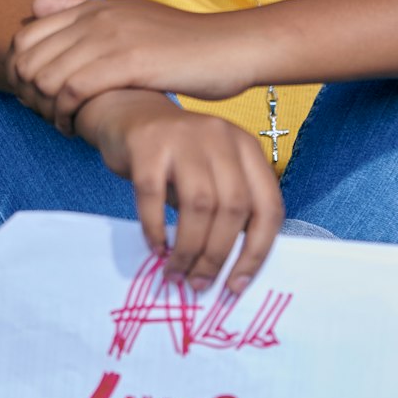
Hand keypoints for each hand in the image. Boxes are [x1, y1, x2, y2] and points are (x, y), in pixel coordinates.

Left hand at [8, 0, 256, 132]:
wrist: (230, 48)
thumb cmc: (182, 42)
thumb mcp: (130, 15)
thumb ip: (81, 10)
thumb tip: (35, 5)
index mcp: (94, 8)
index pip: (25, 36)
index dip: (21, 72)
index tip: (38, 98)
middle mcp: (97, 18)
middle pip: (28, 59)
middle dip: (28, 95)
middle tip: (46, 117)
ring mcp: (112, 37)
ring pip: (46, 76)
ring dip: (45, 109)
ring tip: (62, 125)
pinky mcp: (129, 61)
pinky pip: (74, 89)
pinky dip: (66, 114)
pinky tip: (77, 129)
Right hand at [75, 90, 283, 292]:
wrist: (129, 111)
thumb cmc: (177, 156)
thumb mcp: (213, 174)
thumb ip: (226, 209)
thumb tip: (228, 269)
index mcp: (248, 149)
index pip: (268, 207)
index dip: (257, 252)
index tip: (237, 285)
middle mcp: (222, 138)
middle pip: (233, 207)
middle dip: (217, 255)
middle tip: (200, 284)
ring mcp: (185, 138)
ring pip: (199, 204)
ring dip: (188, 249)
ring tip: (176, 274)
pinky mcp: (147, 144)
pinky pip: (153, 195)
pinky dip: (155, 228)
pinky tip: (156, 249)